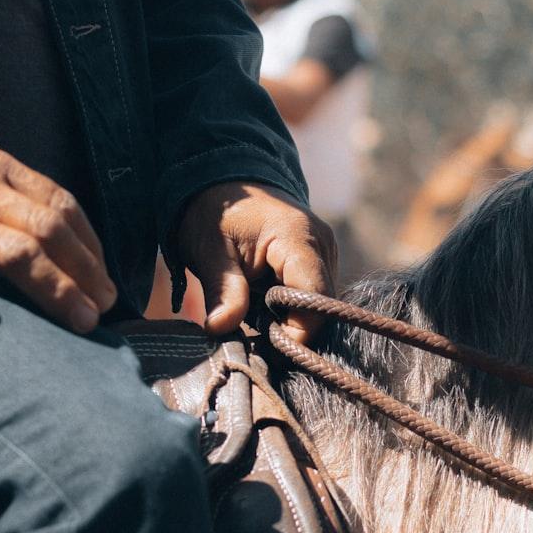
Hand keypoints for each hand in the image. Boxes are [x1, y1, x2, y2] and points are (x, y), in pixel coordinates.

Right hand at [0, 143, 117, 359]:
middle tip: (105, 307)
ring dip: (56, 291)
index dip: (90, 244)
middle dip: (85, 271)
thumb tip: (57, 243)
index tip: (106, 278)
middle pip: (50, 229)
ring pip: (18, 253)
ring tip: (80, 324)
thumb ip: (7, 200)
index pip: (61, 203)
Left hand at [175, 182, 335, 344]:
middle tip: (258, 348)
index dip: (298, 332)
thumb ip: (221, 289)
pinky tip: (266, 315)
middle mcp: (321, 244)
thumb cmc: (213, 212)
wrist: (222, 180)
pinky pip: (314, 296)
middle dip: (293, 332)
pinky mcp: (319, 261)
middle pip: (322, 305)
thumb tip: (219, 329)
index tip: (269, 353)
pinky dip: (291, 311)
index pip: (315, 296)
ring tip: (257, 328)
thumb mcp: (208, 250)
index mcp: (297, 237)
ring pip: (320, 304)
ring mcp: (324, 252)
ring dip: (291, 322)